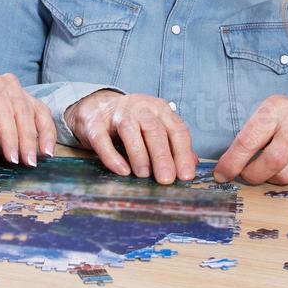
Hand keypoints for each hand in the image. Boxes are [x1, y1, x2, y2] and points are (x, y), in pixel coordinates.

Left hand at [0, 72, 55, 166]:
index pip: (3, 110)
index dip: (10, 135)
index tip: (13, 158)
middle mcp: (7, 83)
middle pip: (22, 111)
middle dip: (27, 139)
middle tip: (29, 162)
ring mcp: (21, 90)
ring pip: (37, 112)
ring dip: (42, 135)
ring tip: (45, 155)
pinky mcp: (29, 100)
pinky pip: (42, 114)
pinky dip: (47, 131)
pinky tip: (48, 149)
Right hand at [64, 91, 195, 183]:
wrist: (97, 107)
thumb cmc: (134, 122)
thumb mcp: (157, 128)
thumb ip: (173, 145)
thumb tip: (192, 165)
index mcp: (160, 110)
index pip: (177, 130)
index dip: (183, 153)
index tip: (186, 176)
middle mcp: (141, 108)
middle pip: (155, 130)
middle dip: (162, 156)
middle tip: (166, 179)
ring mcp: (117, 114)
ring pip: (130, 131)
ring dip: (139, 155)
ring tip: (144, 175)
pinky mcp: (95, 124)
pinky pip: (103, 139)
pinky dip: (112, 156)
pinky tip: (122, 171)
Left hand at [213, 95, 287, 185]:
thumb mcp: (271, 112)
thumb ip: (251, 133)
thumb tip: (225, 165)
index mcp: (277, 109)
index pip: (249, 139)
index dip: (232, 161)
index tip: (221, 175)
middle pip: (271, 162)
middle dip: (252, 175)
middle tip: (245, 176)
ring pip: (285, 176)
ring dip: (270, 179)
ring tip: (267, 170)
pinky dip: (287, 181)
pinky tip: (287, 168)